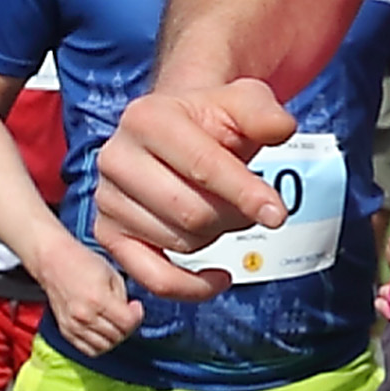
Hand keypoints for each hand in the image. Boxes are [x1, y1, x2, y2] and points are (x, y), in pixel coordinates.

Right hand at [35, 233, 145, 357]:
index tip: (135, 307)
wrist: (53, 261)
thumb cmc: (82, 262)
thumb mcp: (112, 273)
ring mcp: (73, 326)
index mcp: (98, 299)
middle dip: (127, 327)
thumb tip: (130, 314)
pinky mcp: (65, 331)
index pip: (128, 323)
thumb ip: (123, 297)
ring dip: (114, 338)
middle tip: (126, 314)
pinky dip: (99, 345)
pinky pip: (88, 350)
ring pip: (104, 347)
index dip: (137, 316)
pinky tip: (102, 331)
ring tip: (114, 323)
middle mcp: (84, 316)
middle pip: (118, 336)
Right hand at [94, 79, 297, 295]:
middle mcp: (116, 157)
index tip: (277, 215)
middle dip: (233, 217)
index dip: (246, 193)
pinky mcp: (109, 234)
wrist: (175, 133)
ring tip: (224, 215)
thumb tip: (281, 128)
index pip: (203, 166)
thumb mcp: (242, 104)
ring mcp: (107, 199)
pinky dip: (191, 286)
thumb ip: (263, 113)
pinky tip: (219, 277)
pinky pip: (153, 278)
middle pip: (192, 212)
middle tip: (250, 208)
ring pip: (180, 243)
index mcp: (147, 118)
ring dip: (216, 238)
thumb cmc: (211, 123)